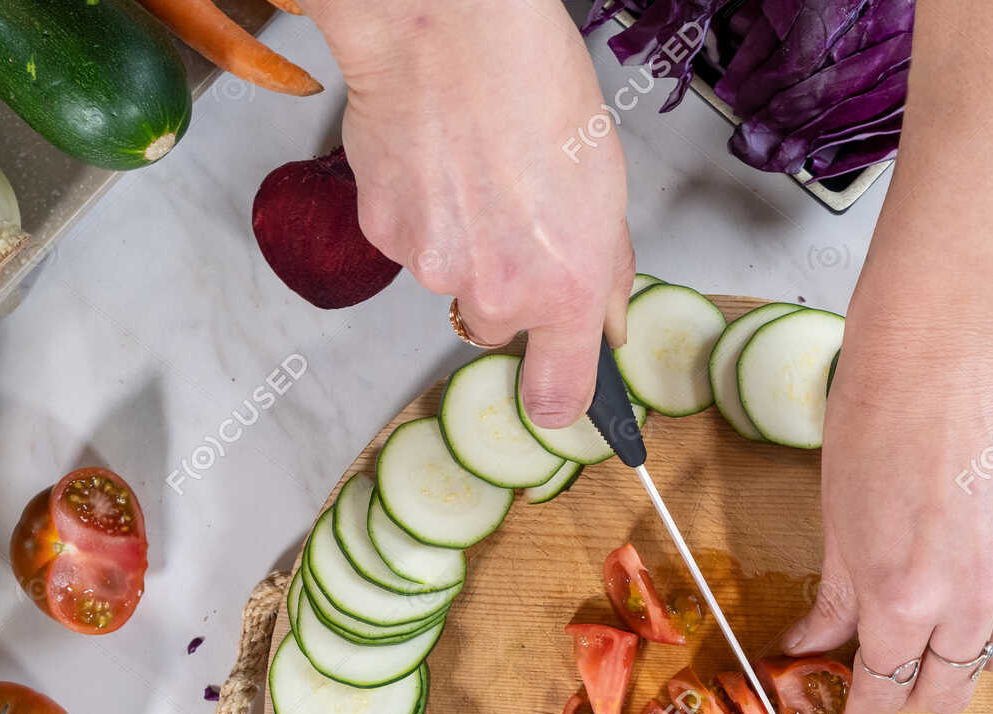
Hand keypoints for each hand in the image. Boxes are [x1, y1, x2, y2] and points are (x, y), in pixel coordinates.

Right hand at [309, 0, 634, 424]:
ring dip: (463, 241)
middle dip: (507, 287)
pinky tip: (438, 158)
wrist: (448, 31)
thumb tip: (609, 321)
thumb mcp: (606, 184)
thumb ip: (606, 267)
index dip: (559, 399)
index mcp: (566, 287)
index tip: (559, 394)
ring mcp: (432, 268)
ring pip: (450, 279)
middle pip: (496, 327)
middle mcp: (497, 292)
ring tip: (476, 168)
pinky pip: (408, 242)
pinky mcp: (383, 234)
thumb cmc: (537, 87)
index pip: (559, 396)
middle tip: (516, 214)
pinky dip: (421, 211)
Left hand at [782, 318, 992, 713]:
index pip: (884, 691)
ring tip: (938, 631)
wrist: (939, 359)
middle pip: (944, 692)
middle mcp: (968, 600)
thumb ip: (835, 600)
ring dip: (962, 659)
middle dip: (910, 696)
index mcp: (902, 600)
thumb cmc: (875, 429)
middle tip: (888, 674)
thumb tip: (810, 647)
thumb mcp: (837, 525)